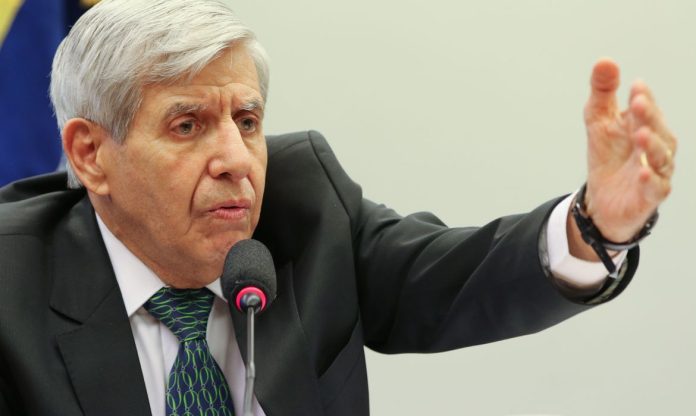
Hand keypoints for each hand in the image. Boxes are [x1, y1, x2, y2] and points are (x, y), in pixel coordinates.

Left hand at [581, 58, 675, 243]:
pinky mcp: (650, 195)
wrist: (601, 198)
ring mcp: (656, 171)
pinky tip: (642, 172)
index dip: (643, 98)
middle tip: (636, 104)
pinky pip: (656, 187)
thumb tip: (605, 61)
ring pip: (661, 157)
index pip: (647, 109)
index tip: (635, 87)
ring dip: (652, 145)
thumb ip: (603, 92)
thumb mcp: (598, 120)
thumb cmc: (607, 155)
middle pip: (657, 129)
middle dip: (648, 116)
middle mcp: (657, 146)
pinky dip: (651, 179)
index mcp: (646, 124)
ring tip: (640, 134)